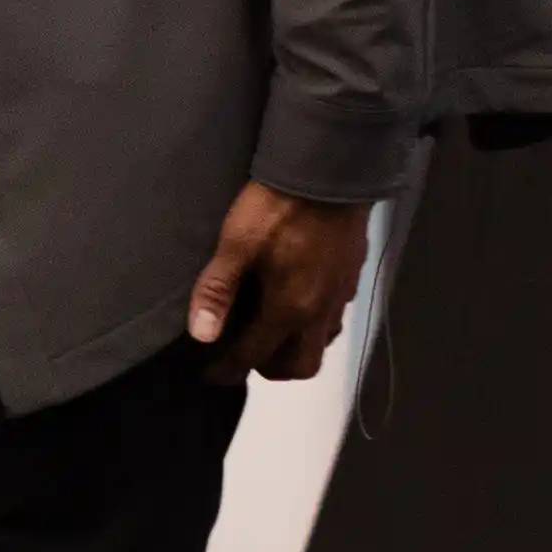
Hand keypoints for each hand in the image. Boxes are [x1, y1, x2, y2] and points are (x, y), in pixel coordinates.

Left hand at [186, 180, 373, 382]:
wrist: (328, 175)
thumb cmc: (275, 209)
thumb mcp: (235, 244)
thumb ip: (217, 290)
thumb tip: (201, 335)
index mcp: (289, 309)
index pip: (255, 356)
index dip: (228, 370)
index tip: (209, 376)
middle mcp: (319, 313)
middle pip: (299, 366)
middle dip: (268, 369)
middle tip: (240, 356)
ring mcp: (340, 298)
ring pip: (320, 345)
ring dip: (293, 350)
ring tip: (265, 334)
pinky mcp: (350, 280)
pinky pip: (332, 321)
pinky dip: (311, 328)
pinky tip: (294, 306)